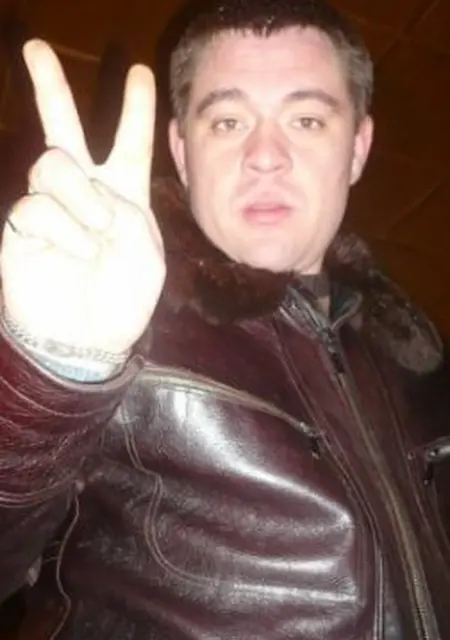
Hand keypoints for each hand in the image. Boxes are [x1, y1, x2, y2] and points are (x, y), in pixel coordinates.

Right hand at [1, 39, 164, 353]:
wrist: (88, 339)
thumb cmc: (123, 300)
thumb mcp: (148, 257)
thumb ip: (130, 215)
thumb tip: (92, 191)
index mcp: (122, 195)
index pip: (129, 143)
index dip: (135, 109)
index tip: (141, 73)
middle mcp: (83, 192)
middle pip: (62, 128)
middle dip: (50, 87)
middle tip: (35, 47)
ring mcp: (50, 207)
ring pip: (52, 164)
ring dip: (81, 197)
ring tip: (98, 232)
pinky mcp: (21, 227)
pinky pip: (37, 206)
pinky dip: (64, 230)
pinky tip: (75, 253)